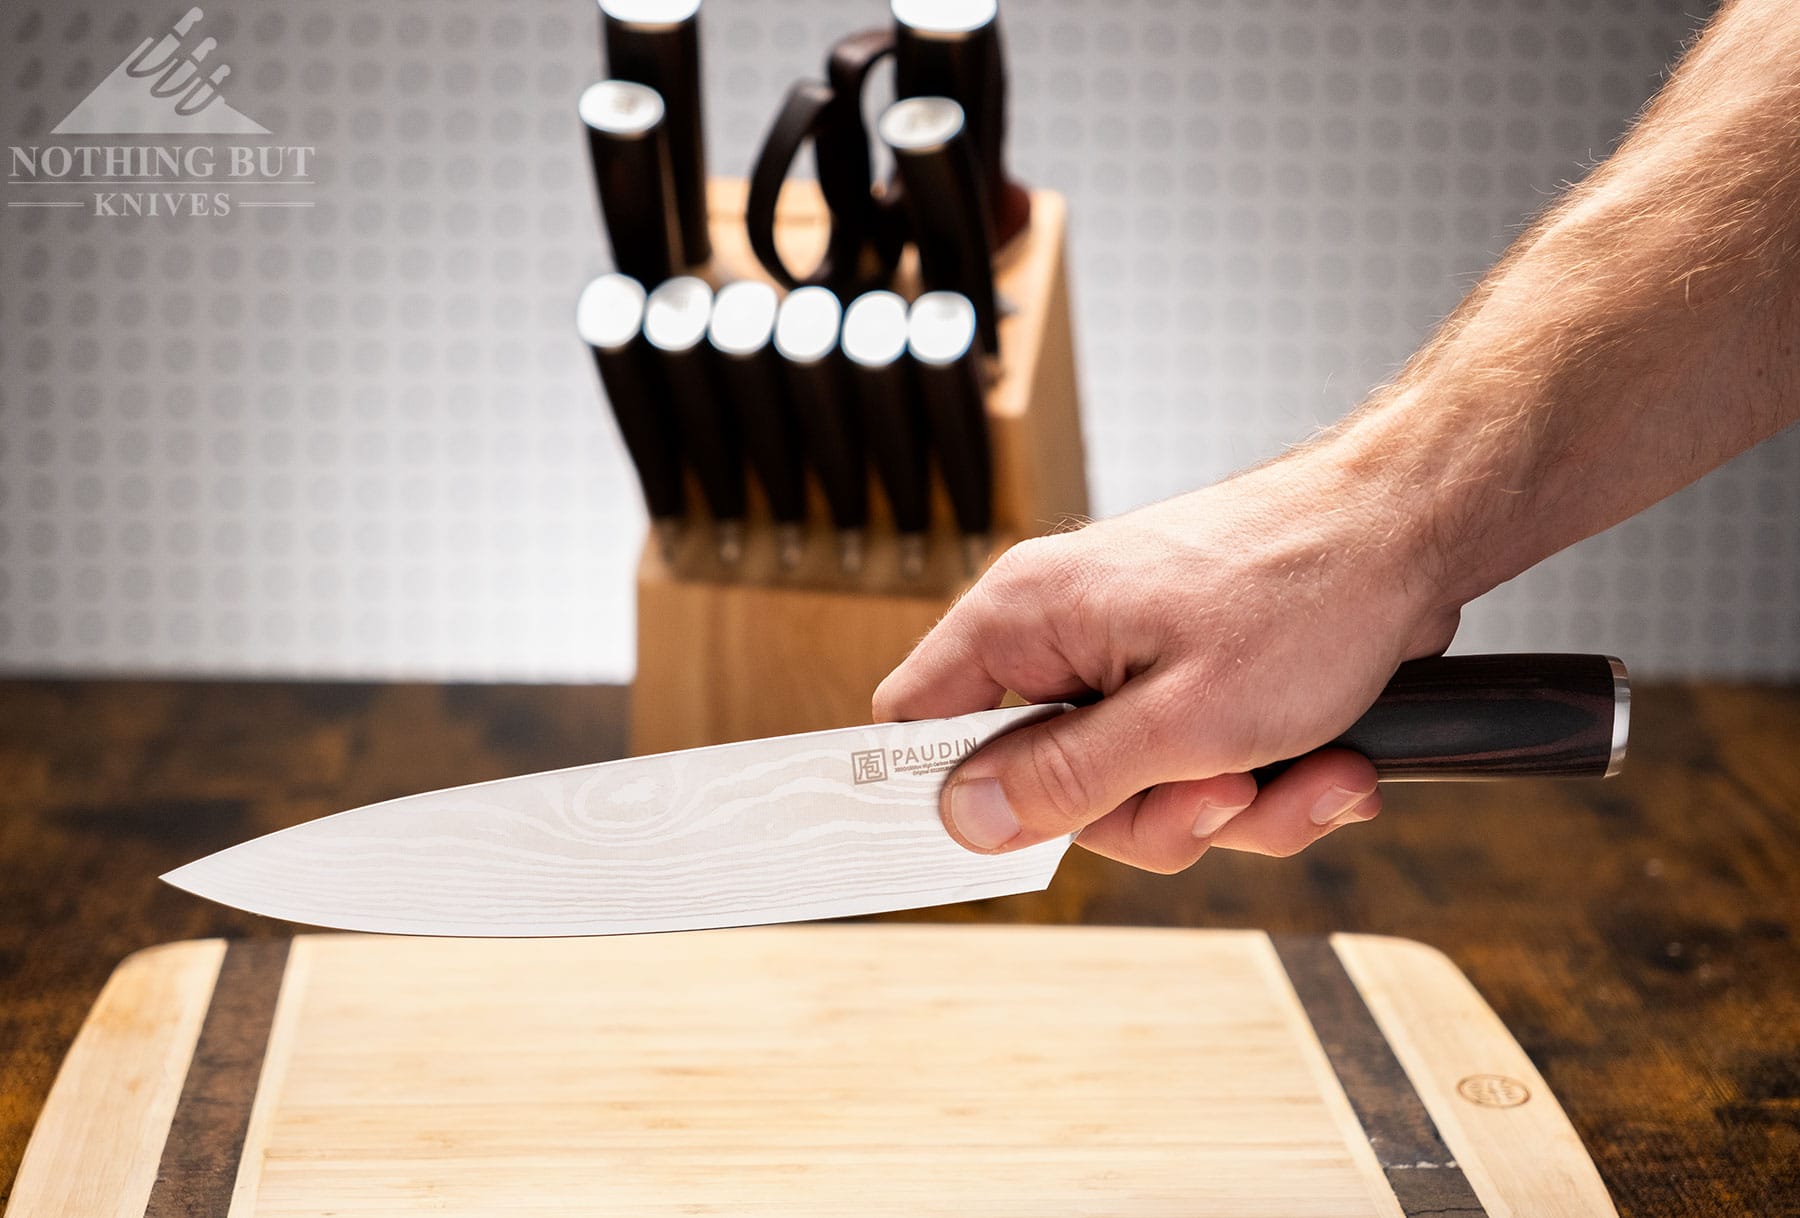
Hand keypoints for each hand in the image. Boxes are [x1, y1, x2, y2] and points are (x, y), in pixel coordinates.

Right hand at [873, 451, 1462, 872]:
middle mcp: (1064, 633)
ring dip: (1230, 807)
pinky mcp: (1188, 678)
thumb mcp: (1182, 722)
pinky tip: (1327, 766)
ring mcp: (1127, 658)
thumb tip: (963, 819)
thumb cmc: (1306, 595)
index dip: (943, 793)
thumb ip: (1064, 780)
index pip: (916, 717)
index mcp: (1027, 616)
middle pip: (1045, 785)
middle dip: (1150, 814)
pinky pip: (1192, 769)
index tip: (1003, 846)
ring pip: (1134, 792)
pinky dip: (1264, 785)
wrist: (1415, 534)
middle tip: (1225, 791)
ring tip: (1307, 771)